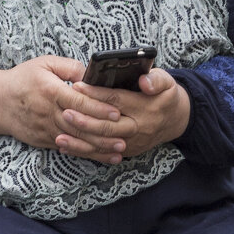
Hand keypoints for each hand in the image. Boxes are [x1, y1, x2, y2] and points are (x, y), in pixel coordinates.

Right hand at [0, 56, 125, 162]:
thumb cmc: (23, 78)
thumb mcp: (44, 63)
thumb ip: (69, 66)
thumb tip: (91, 74)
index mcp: (50, 91)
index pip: (78, 102)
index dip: (98, 108)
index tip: (116, 111)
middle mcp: (48, 112)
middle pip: (80, 125)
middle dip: (104, 132)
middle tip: (126, 134)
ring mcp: (46, 129)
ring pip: (76, 141)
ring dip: (99, 147)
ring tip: (119, 149)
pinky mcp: (44, 140)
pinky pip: (68, 149)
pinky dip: (86, 153)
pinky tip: (102, 156)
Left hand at [55, 68, 189, 162]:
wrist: (175, 120)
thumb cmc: (165, 95)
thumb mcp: (167, 82)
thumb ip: (156, 79)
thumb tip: (144, 81)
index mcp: (145, 107)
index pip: (116, 100)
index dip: (96, 94)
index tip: (77, 86)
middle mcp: (137, 128)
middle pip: (107, 126)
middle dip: (84, 121)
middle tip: (64, 111)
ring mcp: (131, 143)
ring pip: (102, 144)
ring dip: (80, 142)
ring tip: (59, 136)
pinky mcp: (125, 151)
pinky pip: (102, 153)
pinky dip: (83, 152)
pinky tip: (66, 147)